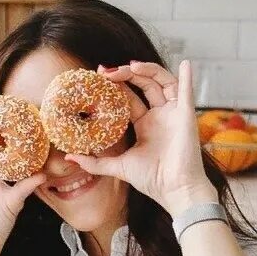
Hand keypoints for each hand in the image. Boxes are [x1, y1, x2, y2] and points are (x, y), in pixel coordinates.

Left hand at [66, 60, 214, 214]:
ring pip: (163, 82)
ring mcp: (174, 114)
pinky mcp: (186, 116)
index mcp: (145, 125)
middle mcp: (160, 116)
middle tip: (106, 72)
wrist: (174, 191)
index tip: (98, 77)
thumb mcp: (117, 167)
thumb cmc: (152, 180)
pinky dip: (188, 77)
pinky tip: (186, 63)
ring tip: (130, 65)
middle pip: (145, 85)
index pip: (130, 98)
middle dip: (126, 74)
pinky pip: (188, 92)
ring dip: (148, 70)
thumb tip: (68, 157)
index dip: (116, 85)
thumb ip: (94, 163)